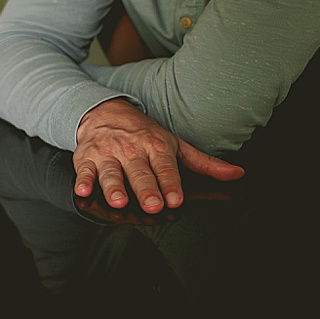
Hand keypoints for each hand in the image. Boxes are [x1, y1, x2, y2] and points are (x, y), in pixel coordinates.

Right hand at [74, 100, 243, 212]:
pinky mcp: (86, 160)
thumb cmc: (143, 134)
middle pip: (139, 172)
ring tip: (119, 202)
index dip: (170, 183)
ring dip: (114, 188)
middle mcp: (131, 150)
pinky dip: (83, 182)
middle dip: (146, 189)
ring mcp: (107, 154)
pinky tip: (84, 192)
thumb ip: (203, 163)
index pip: (165, 167)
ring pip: (110, 173)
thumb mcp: (175, 145)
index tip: (175, 199)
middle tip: (152, 205)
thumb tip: (236, 173)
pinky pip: (84, 172)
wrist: (103, 113)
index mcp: (155, 146)